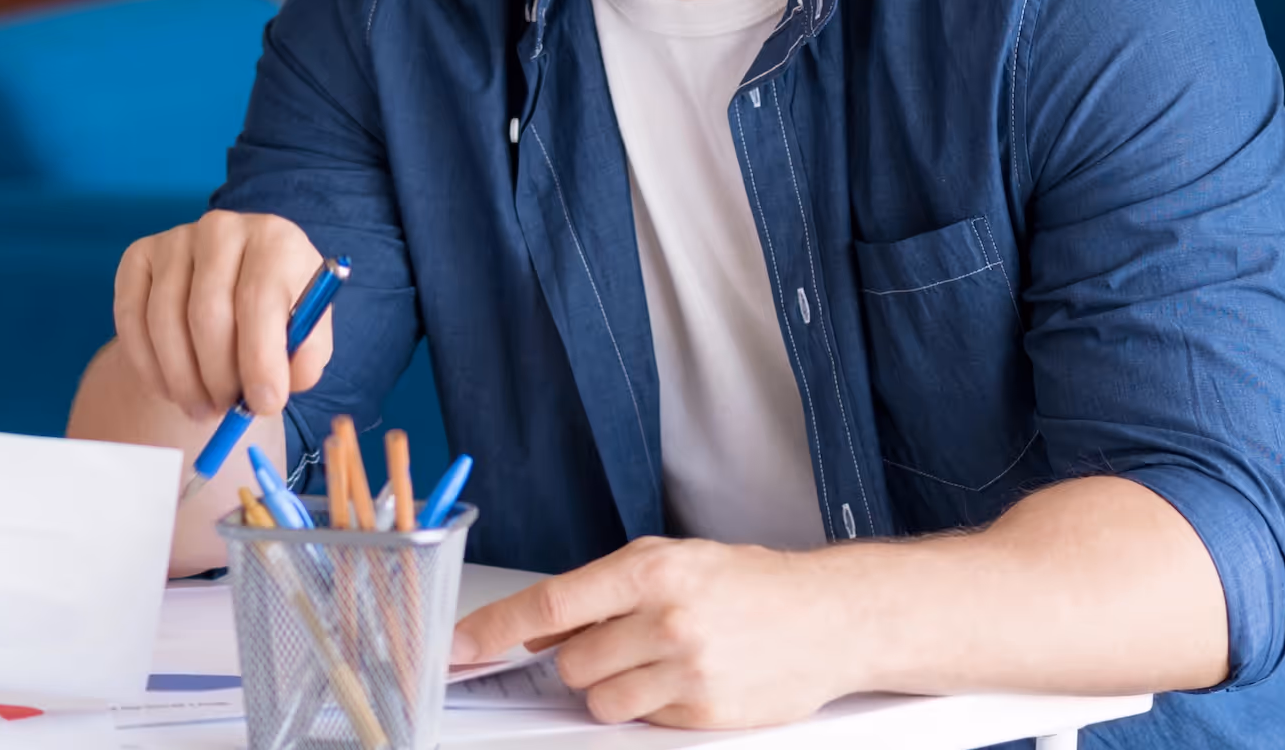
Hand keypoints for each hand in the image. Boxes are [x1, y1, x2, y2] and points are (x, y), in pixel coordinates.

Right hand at [109, 211, 333, 422]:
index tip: (262, 405)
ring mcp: (174, 239)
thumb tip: (270, 392)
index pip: (260, 300)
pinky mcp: (138, 255)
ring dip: (182, 379)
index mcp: (275, 240)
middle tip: (225, 410)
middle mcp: (222, 228)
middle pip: (207, 313)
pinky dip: (147, 365)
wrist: (232, 288)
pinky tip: (169, 386)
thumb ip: (303, 361)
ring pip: (164, 321)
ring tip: (201, 406)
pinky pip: (131, 319)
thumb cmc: (275, 315)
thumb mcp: (306, 334)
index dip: (260, 360)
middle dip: (217, 377)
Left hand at [450, 537, 860, 728]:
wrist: (829, 617)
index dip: (492, 631)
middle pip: (569, 663)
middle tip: (625, 640)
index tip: (455, 649)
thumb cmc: (744, 584)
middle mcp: (665, 619)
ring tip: (658, 660)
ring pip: (598, 699)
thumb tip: (530, 627)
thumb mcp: (669, 562)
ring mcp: (686, 670)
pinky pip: (641, 722)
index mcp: (649, 571)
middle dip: (584, 657)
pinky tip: (687, 678)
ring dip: (613, 687)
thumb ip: (599, 592)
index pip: (548, 605)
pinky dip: (651, 705)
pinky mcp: (704, 712)